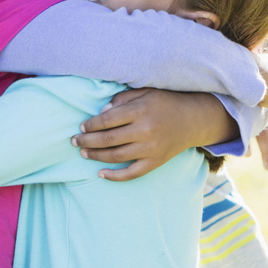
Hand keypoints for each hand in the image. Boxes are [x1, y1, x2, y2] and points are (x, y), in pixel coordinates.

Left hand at [73, 89, 233, 181]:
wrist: (193, 119)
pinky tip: (100, 173)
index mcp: (140, 111)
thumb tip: (101, 113)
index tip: (81, 127)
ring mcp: (151, 148)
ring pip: (116, 156)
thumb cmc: (165, 102)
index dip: (91, 125)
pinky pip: (133, 173)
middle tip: (74, 141)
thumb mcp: (145, 91)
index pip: (107, 120)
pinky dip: (115, 176)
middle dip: (87, 141)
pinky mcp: (156, 161)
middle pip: (108, 139)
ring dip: (96, 156)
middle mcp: (145, 130)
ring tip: (83, 152)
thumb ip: (121, 99)